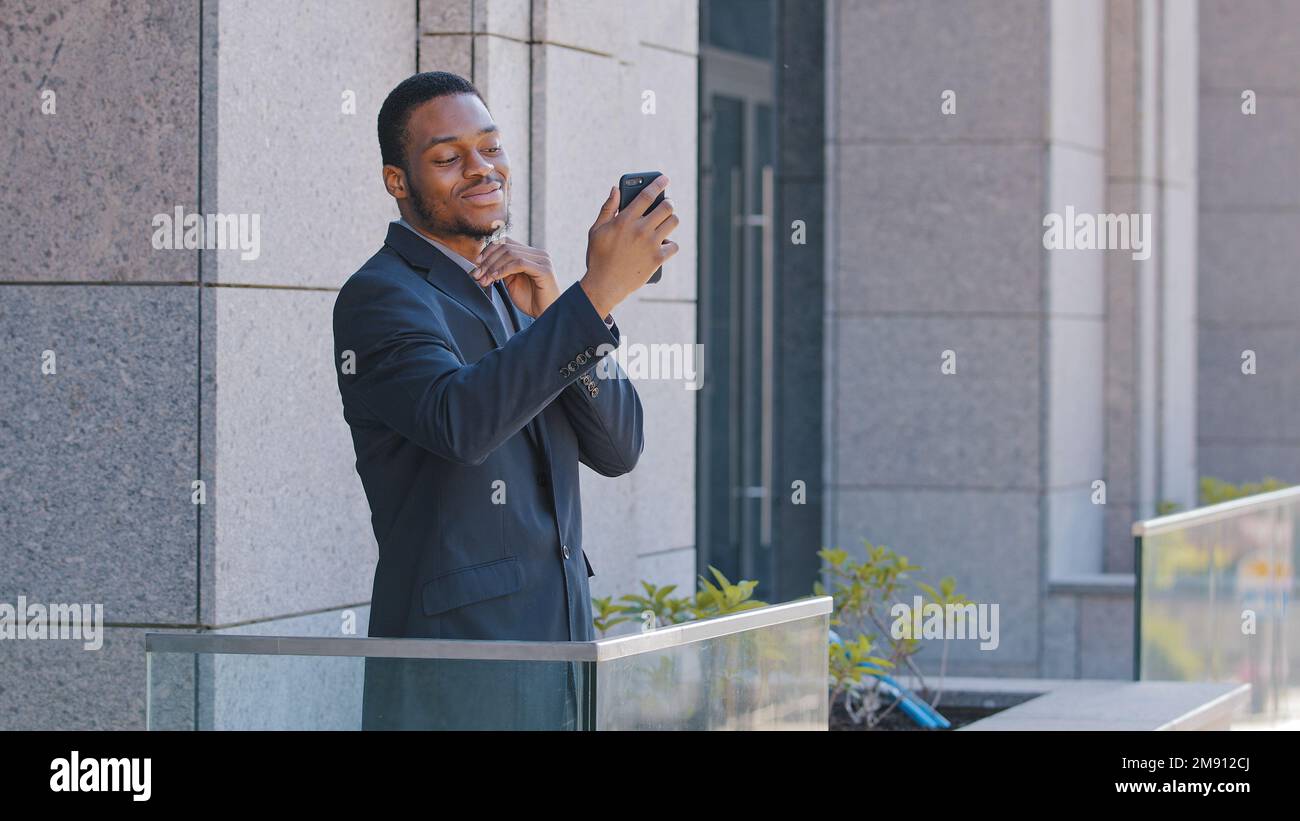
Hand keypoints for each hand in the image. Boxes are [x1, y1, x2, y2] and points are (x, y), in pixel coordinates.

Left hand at [473, 237, 560, 317]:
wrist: (546, 315)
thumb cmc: (531, 301)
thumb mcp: (512, 282)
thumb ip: (503, 269)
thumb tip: (484, 262)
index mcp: (531, 254)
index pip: (506, 242)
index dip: (489, 250)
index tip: (476, 263)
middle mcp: (539, 254)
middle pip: (506, 246)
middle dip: (488, 260)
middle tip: (477, 274)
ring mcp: (542, 260)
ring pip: (510, 253)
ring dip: (493, 266)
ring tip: (484, 279)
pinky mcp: (544, 270)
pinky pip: (519, 263)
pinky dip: (503, 269)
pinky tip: (494, 278)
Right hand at [580, 175, 679, 318]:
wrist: (604, 285)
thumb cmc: (598, 256)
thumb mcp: (596, 230)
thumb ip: (607, 208)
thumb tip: (615, 189)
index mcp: (625, 219)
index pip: (647, 195)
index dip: (658, 184)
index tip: (665, 178)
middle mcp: (640, 229)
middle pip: (666, 207)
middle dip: (668, 203)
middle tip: (666, 204)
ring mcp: (651, 244)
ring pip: (673, 222)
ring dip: (671, 220)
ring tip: (666, 222)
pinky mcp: (657, 259)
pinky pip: (674, 245)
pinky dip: (671, 244)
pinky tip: (665, 244)